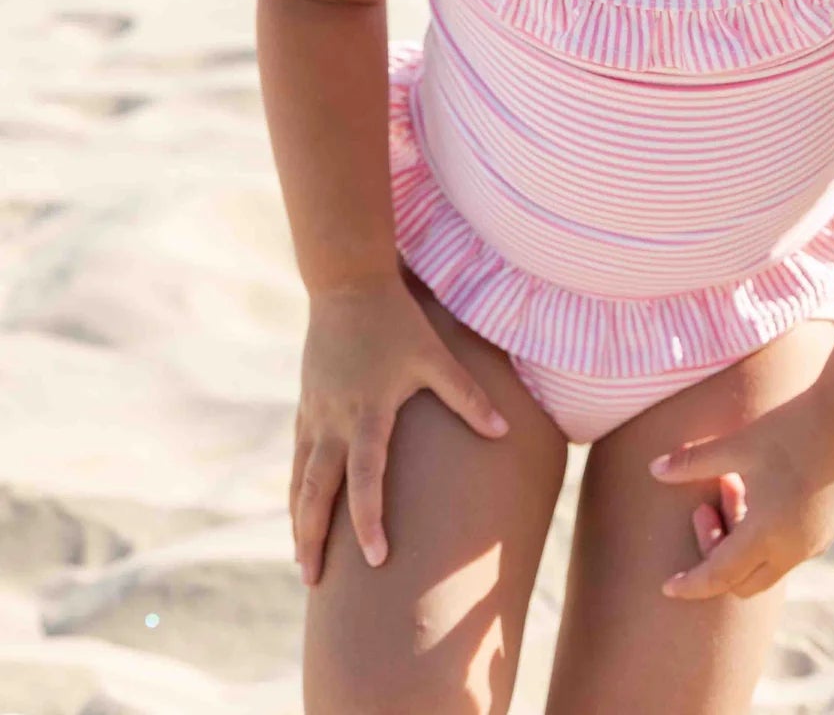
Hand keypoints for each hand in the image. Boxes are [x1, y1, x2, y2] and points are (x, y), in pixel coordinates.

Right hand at [291, 273, 508, 588]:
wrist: (346, 283)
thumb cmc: (396, 320)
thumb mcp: (434, 355)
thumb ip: (466, 395)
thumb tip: (503, 431)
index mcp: (367, 413)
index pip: (365, 479)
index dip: (369, 520)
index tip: (377, 560)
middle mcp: (334, 420)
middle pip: (316, 491)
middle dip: (313, 538)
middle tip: (314, 583)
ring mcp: (315, 412)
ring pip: (299, 478)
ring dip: (299, 520)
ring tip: (302, 560)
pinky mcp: (306, 403)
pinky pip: (298, 455)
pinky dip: (296, 487)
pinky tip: (299, 507)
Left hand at [647, 389, 833, 599]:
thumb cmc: (792, 429)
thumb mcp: (738, 444)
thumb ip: (693, 462)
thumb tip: (654, 470)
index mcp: (768, 535)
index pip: (720, 576)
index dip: (691, 584)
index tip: (667, 588)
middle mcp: (794, 550)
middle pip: (743, 581)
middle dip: (714, 557)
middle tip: (703, 508)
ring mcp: (815, 542)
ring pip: (766, 566)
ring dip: (740, 541)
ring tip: (730, 484)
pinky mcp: (828, 528)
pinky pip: (786, 551)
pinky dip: (763, 536)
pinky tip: (757, 490)